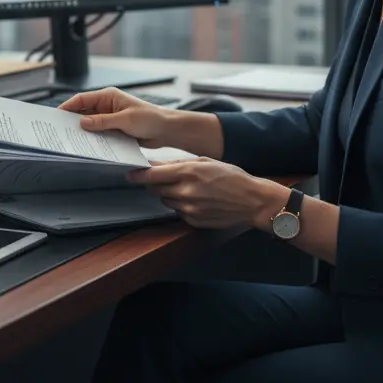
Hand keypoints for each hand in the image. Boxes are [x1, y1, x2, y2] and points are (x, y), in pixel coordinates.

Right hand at [58, 87, 174, 148]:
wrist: (166, 130)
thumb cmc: (150, 119)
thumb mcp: (125, 119)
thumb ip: (103, 121)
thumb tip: (82, 123)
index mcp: (108, 96)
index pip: (82, 99)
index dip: (67, 107)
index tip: (56, 116)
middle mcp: (107, 106)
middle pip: (83, 112)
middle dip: (72, 121)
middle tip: (59, 132)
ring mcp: (110, 118)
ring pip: (90, 124)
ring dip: (83, 132)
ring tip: (70, 141)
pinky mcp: (114, 129)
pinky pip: (99, 133)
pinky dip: (93, 139)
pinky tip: (87, 147)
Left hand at [126, 158, 288, 229]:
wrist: (252, 201)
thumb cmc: (231, 177)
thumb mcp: (206, 161)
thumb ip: (179, 163)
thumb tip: (157, 163)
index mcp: (188, 173)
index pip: (152, 176)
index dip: (139, 175)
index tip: (130, 174)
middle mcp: (186, 193)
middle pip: (156, 189)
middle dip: (156, 183)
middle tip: (166, 178)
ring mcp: (189, 209)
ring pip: (167, 201)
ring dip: (171, 194)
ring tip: (190, 188)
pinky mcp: (193, 221)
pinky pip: (178, 212)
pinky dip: (182, 205)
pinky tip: (198, 200)